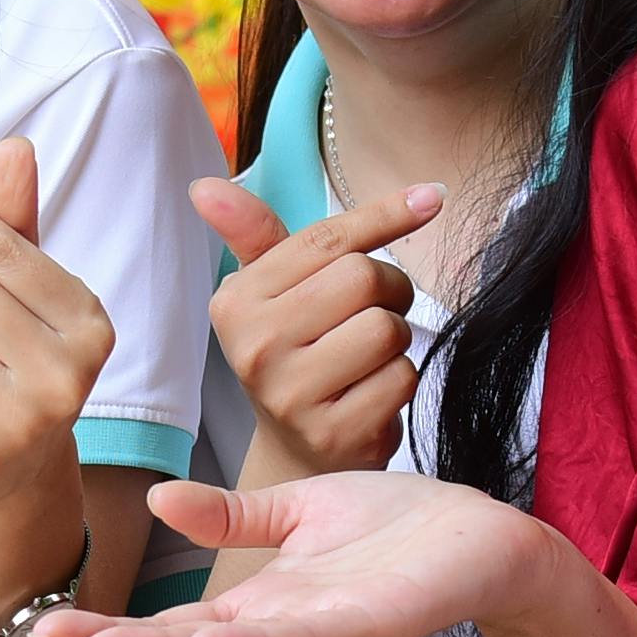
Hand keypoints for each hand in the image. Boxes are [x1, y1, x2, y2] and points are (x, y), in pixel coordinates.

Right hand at [26, 470, 544, 636]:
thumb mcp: (295, 512)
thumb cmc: (395, 527)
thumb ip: (230, 516)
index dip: (106, 626)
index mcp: (258, 604)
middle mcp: (280, 631)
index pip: (167, 621)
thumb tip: (156, 500)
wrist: (482, 534)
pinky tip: (207, 634)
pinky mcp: (366, 626)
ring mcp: (321, 634)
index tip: (41, 626)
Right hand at [198, 175, 442, 478]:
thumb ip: (254, 232)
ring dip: (396, 337)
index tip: (431, 197)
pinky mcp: (333, 433)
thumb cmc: (294, 351)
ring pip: (387, 328)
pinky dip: (400, 378)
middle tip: (373, 310)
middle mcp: (255, 348)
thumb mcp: (270, 290)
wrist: (297, 450)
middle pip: (363, 278)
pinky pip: (401, 377)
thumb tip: (204, 186)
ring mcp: (291, 395)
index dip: (385, 215)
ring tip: (369, 353)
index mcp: (237, 302)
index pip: (326, 240)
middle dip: (388, 288)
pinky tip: (372, 390)